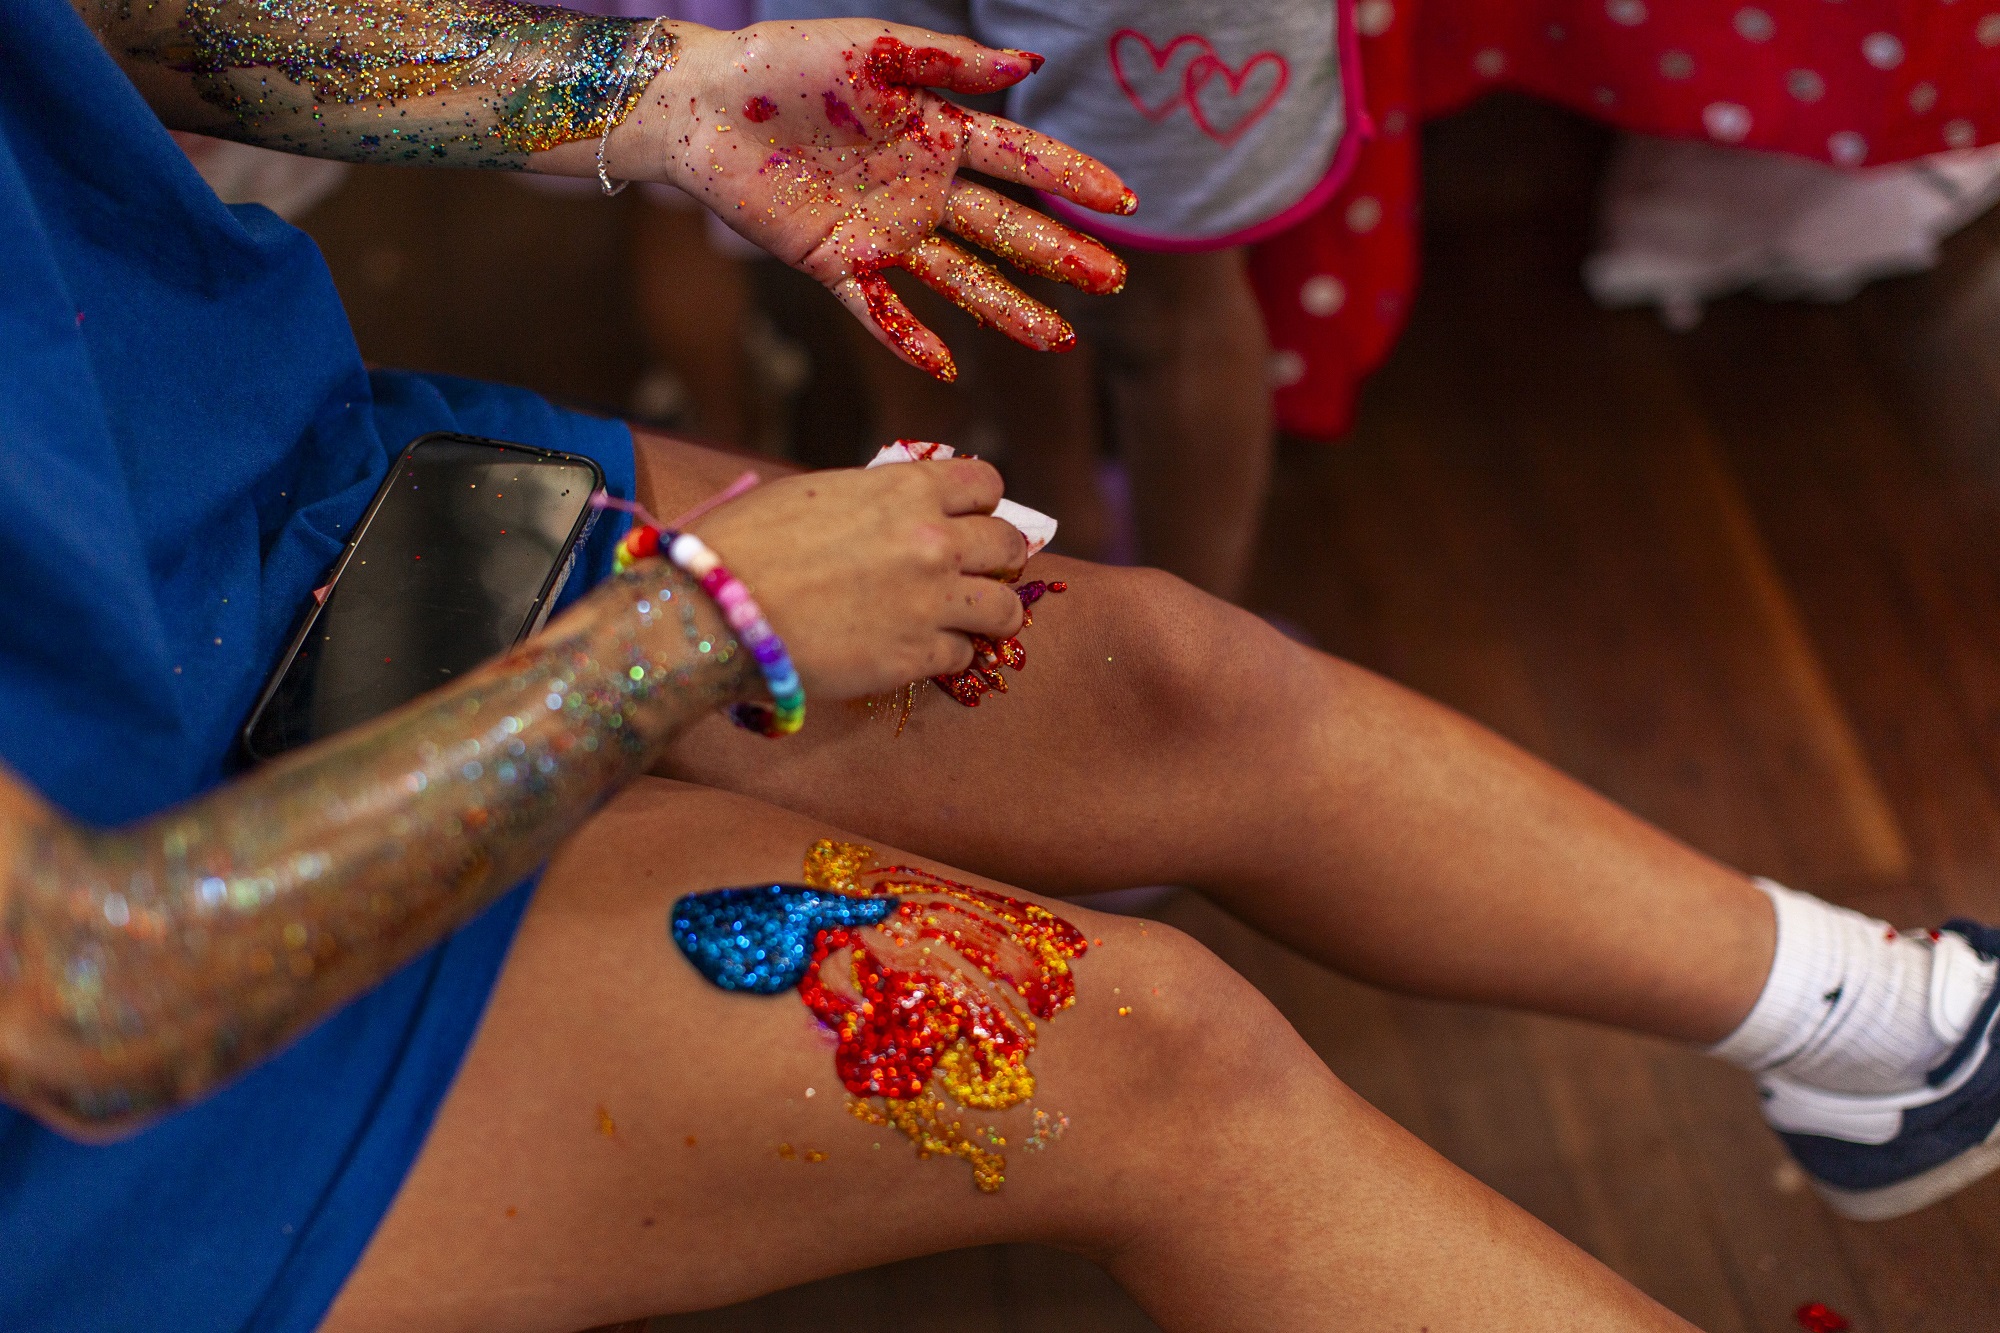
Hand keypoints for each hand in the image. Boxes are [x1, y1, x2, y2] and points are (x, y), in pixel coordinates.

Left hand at [616, 20, 1134, 380]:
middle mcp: (921, 188)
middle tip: (1112, 280)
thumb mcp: (870, 50)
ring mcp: (883, 231)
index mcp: (936, 133)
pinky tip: (948, 366)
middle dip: (1059, 254)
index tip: (1124, 203)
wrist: (701, 104)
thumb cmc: (781, 63)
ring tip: (1060, 337)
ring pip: (960, 277)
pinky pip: (881, 309)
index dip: (1071, 178)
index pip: (1019, 160)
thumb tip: (1029, 65)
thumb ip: (945, 61)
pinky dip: (910, 337)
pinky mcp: (836, 263)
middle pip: (1004, 228)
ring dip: (1010, 307)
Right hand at [688, 462, 1029, 698]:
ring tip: (969, 619)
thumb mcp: (816, 494)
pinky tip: (920, 649)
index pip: (986, 483)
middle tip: (976, 571)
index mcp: (905, 490)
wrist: (715, 610)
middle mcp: (932, 541)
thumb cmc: (746, 543)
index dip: (980, 503)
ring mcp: (930, 602)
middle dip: (996, 557)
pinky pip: (964, 655)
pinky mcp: (915, 657)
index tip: (968, 518)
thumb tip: (895, 509)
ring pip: (1006, 609)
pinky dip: (948, 653)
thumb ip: (873, 499)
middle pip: (1007, 545)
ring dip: (991, 612)